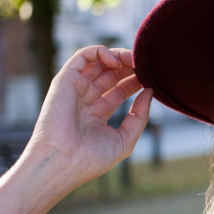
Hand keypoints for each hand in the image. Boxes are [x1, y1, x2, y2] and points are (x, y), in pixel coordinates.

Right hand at [27, 45, 152, 190]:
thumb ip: (139, 116)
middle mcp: (85, 100)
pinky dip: (100, 52)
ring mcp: (75, 89)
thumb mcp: (125, 139)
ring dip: (119, 56)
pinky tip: (116, 61)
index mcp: (97, 114)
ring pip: (98, 62)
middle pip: (111, 74)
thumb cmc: (90, 158)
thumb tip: (149, 92)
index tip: (150, 79)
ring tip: (135, 60)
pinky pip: (83, 56)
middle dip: (129, 67)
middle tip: (146, 66)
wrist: (63, 162)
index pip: (119, 90)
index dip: (135, 81)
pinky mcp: (65, 80)